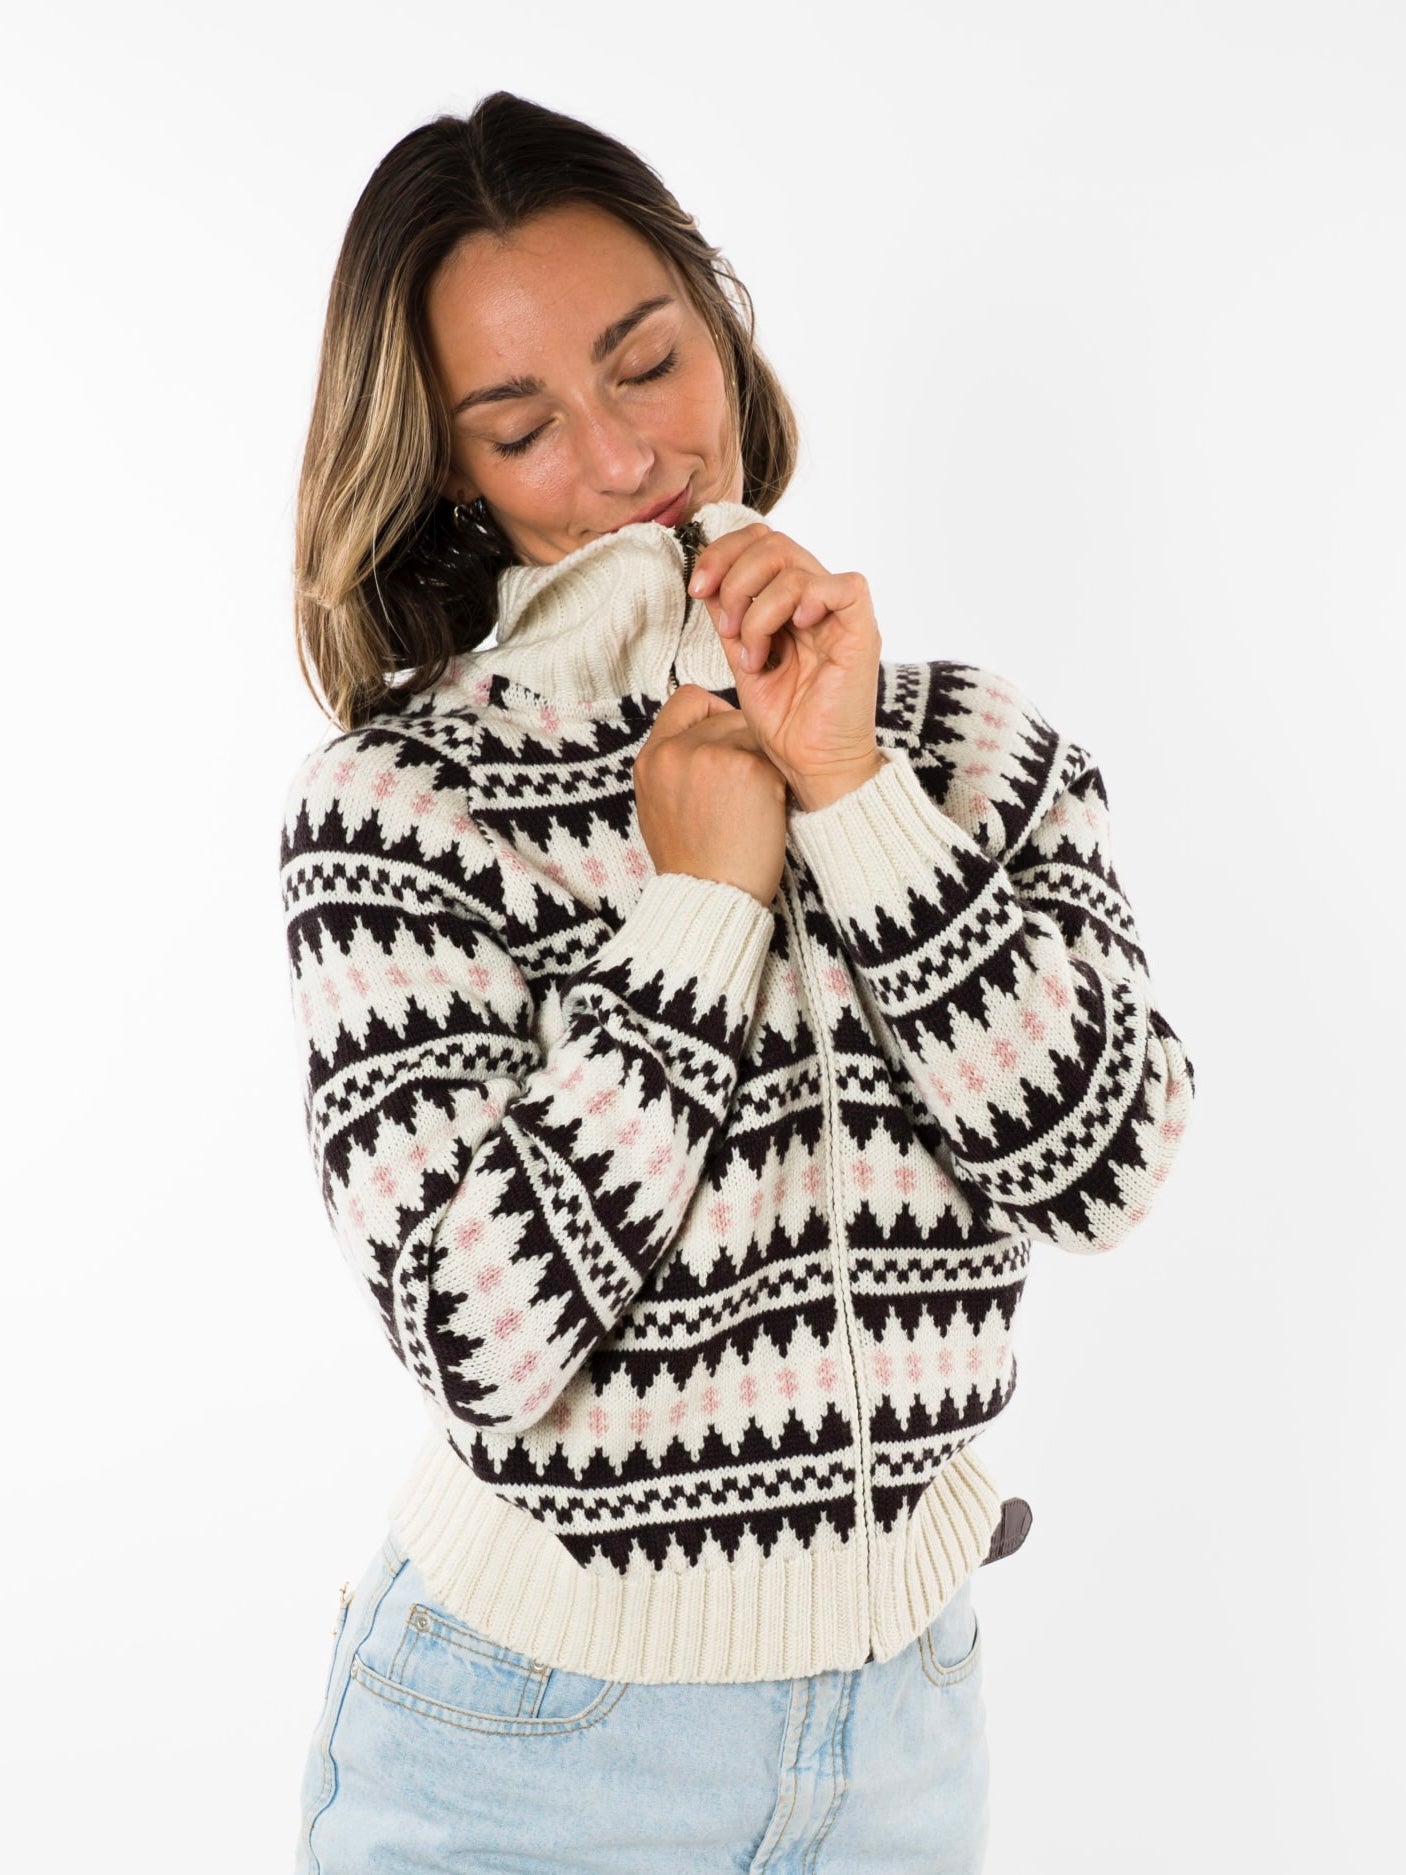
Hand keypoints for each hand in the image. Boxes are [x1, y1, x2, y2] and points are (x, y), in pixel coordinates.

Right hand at [633, 684, 788, 906]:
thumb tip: (704, 740)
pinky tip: (766, 814)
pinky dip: (777, 784)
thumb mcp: (660, 808)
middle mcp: (676, 751)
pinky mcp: (749, 769)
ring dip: (761, 763)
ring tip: (753, 804)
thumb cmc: (693, 864)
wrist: (710, 900)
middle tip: (746, 786)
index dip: (712, 712)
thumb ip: (676, 768)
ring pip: (754, 736)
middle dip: (743, 743)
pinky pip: (774, 760)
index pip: (687, 700)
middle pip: (727, 716)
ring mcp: (712, 756)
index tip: (725, 736)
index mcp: (651, 759)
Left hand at [687, 523, 885, 811]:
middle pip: (773, 542)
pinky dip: (807, 600)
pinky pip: (843, 586)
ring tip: (754, 655)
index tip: (697, 588)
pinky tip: (794, 631)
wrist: (812, 768)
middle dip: (732, 574)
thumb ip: (731, 620)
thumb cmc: (786, 726)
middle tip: (722, 624)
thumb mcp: (744, 662)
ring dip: (757, 610)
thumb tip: (707, 580)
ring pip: (794, 565)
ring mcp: (840, 615)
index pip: (760, 543)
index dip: (723, 553)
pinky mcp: (863, 631)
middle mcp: (817, 602)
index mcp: (791, 605)